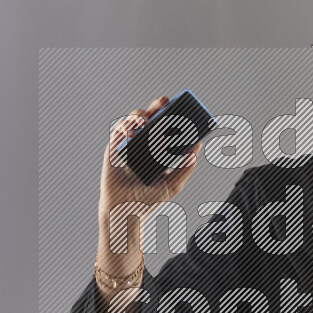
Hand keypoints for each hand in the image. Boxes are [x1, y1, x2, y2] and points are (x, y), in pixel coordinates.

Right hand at [94, 96, 201, 285]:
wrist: (126, 211)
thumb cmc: (149, 199)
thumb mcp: (174, 185)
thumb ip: (187, 166)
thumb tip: (198, 146)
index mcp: (161, 148)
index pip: (168, 125)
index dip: (173, 113)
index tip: (181, 106)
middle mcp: (145, 142)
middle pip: (152, 117)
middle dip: (157, 105)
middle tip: (164, 101)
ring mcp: (129, 143)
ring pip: (134, 119)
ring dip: (139, 114)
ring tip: (145, 121)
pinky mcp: (114, 147)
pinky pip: (118, 129)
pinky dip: (124, 125)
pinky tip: (131, 132)